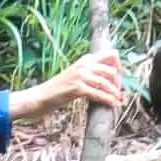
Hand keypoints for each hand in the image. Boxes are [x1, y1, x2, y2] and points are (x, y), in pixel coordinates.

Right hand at [10, 50, 125, 119]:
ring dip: (115, 93)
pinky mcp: (77, 87)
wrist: (40, 97)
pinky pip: (98, 93)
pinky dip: (108, 100)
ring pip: (107, 82)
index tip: (118, 79)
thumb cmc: (58, 89)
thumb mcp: (76, 76)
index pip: (111, 54)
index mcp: (86, 59)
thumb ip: (90, 73)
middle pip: (112, 69)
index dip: (119, 66)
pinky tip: (112, 105)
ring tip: (117, 101)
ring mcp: (80, 75)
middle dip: (118, 83)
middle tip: (118, 93)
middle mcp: (85, 64)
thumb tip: (109, 78)